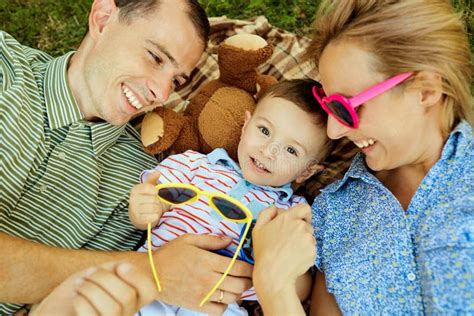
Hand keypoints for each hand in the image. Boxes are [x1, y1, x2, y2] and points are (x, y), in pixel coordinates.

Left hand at [32, 262, 156, 315]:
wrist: (55, 309)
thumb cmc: (80, 289)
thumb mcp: (101, 275)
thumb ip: (115, 271)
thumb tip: (122, 268)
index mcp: (133, 300)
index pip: (150, 291)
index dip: (137, 276)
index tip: (119, 266)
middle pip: (127, 296)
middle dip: (104, 279)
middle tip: (89, 273)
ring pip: (112, 308)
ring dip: (91, 289)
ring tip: (80, 284)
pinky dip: (81, 301)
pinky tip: (76, 296)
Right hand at [129, 171, 167, 229]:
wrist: (140, 216)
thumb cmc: (147, 199)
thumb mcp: (149, 188)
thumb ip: (153, 179)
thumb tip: (157, 172)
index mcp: (135, 190)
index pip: (152, 189)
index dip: (156, 192)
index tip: (154, 194)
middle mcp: (132, 199)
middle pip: (154, 199)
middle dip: (158, 202)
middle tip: (154, 203)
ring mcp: (134, 211)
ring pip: (154, 208)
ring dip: (158, 210)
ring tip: (154, 210)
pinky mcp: (138, 220)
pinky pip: (153, 217)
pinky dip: (156, 217)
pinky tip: (152, 216)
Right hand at [152, 233, 252, 313]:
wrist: (151, 275)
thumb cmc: (169, 255)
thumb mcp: (189, 239)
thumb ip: (211, 240)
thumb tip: (229, 240)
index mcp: (208, 261)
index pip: (238, 267)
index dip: (249, 268)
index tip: (251, 266)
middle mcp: (208, 278)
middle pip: (239, 284)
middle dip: (248, 281)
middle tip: (249, 277)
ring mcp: (204, 294)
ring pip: (232, 297)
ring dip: (239, 292)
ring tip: (237, 286)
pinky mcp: (197, 305)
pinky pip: (219, 310)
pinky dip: (225, 306)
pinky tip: (223, 298)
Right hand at [252, 204, 315, 293]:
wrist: (274, 273)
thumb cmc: (264, 252)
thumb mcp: (258, 228)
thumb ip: (267, 213)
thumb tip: (276, 208)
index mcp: (288, 217)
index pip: (305, 208)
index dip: (303, 214)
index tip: (298, 221)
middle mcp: (301, 225)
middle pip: (307, 223)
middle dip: (300, 230)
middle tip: (289, 240)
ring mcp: (309, 238)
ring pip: (310, 236)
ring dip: (303, 241)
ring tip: (290, 251)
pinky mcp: (313, 251)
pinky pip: (312, 248)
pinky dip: (306, 252)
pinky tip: (295, 257)